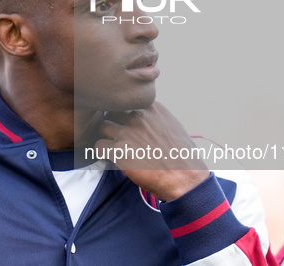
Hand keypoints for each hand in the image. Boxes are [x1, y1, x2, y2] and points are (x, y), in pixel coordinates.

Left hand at [95, 101, 209, 201]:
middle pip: (113, 113)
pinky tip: (112, 159)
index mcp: (151, 108)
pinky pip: (98, 146)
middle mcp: (137, 116)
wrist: (185, 178)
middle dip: (114, 125)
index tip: (129, 127)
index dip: (125, 117)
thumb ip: (154, 118)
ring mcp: (126, 132)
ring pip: (103, 127)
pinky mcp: (117, 150)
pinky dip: (102, 153)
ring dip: (107, 138)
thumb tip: (143, 120)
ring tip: (116, 149)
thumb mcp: (173, 126)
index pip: (127, 104)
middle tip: (119, 139)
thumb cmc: (182, 156)